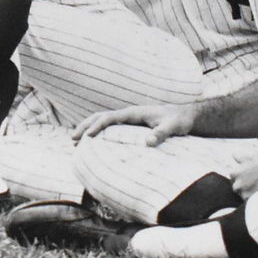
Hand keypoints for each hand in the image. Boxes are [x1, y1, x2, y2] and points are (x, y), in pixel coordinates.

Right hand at [73, 103, 194, 143]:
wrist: (184, 116)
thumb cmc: (178, 121)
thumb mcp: (172, 127)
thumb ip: (161, 134)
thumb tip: (148, 143)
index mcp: (134, 113)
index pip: (110, 117)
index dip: (97, 126)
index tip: (88, 136)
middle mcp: (128, 114)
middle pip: (100, 116)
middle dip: (85, 126)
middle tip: (72, 139)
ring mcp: (128, 119)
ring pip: (103, 120)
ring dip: (88, 128)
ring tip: (76, 142)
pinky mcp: (130, 125)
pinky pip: (109, 127)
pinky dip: (97, 132)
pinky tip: (92, 143)